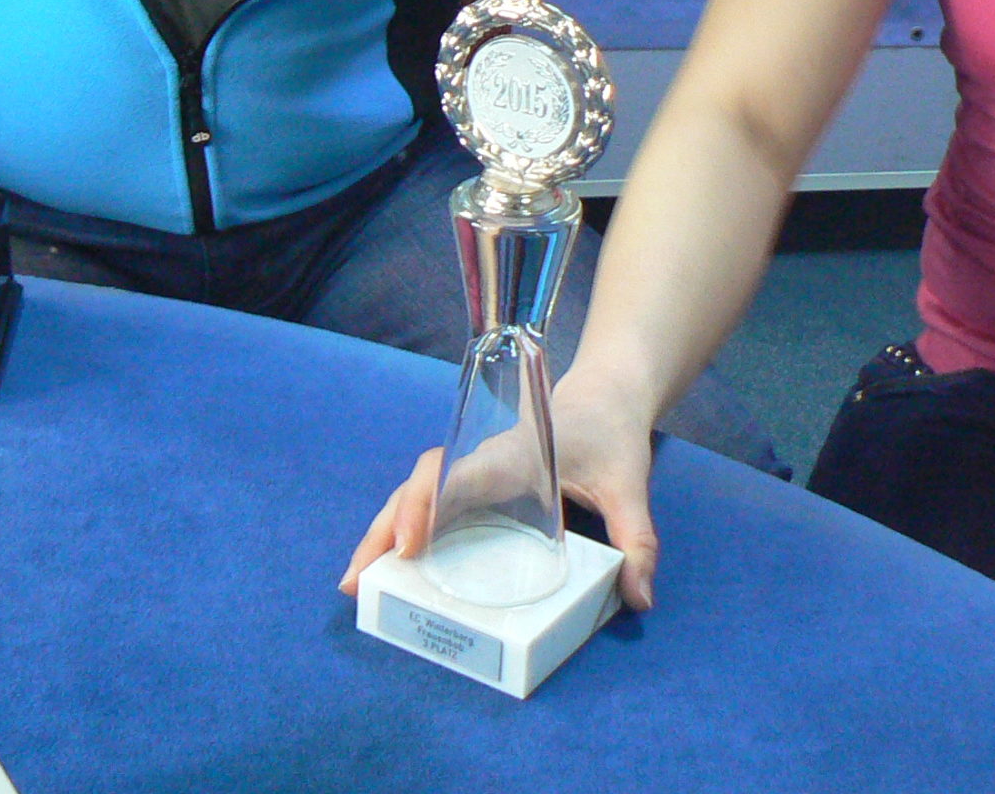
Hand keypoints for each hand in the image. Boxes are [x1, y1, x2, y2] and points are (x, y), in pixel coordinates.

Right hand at [337, 371, 664, 609]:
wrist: (603, 394)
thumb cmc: (610, 433)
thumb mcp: (630, 486)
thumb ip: (637, 540)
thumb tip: (638, 600)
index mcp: (510, 456)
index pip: (455, 476)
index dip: (425, 506)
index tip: (408, 545)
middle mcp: (480, 462)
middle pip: (417, 488)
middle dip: (383, 530)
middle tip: (356, 581)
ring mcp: (471, 472)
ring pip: (414, 495)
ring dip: (382, 532)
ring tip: (356, 581)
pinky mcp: (474, 484)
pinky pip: (428, 504)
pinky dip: (401, 529)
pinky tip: (389, 564)